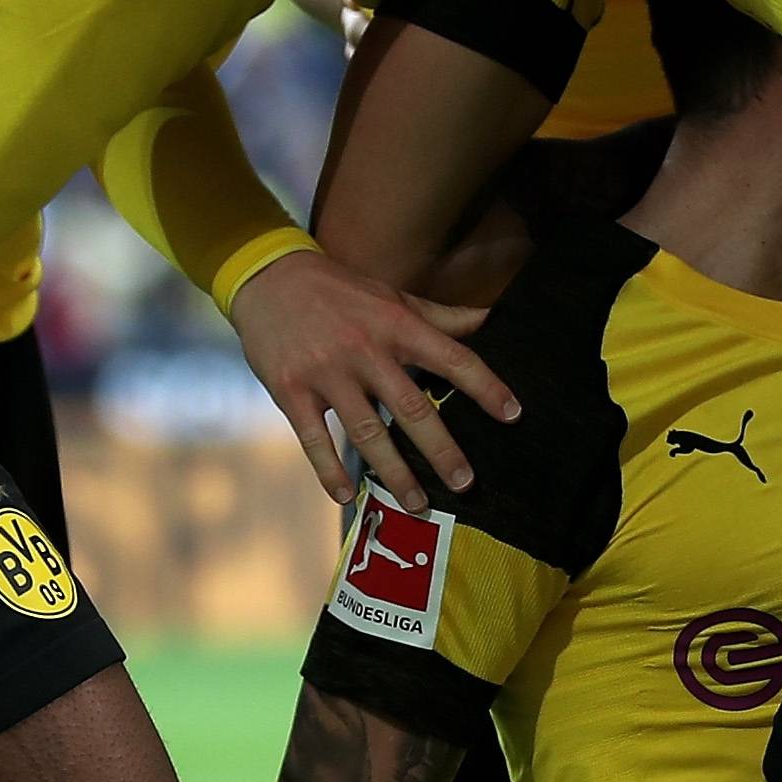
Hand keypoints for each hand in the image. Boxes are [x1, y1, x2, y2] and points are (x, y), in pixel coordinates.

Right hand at [232, 247, 517, 509]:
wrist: (269, 278)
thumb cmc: (341, 290)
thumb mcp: (392, 295)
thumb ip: (441, 316)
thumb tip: (491, 319)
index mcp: (396, 325)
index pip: (452, 359)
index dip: (485, 386)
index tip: (513, 415)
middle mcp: (365, 351)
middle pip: (411, 408)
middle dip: (440, 450)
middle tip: (465, 483)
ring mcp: (327, 374)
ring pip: (367, 432)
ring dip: (394, 472)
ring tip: (416, 503)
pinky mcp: (292, 392)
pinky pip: (315, 438)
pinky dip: (329, 470)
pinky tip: (346, 496)